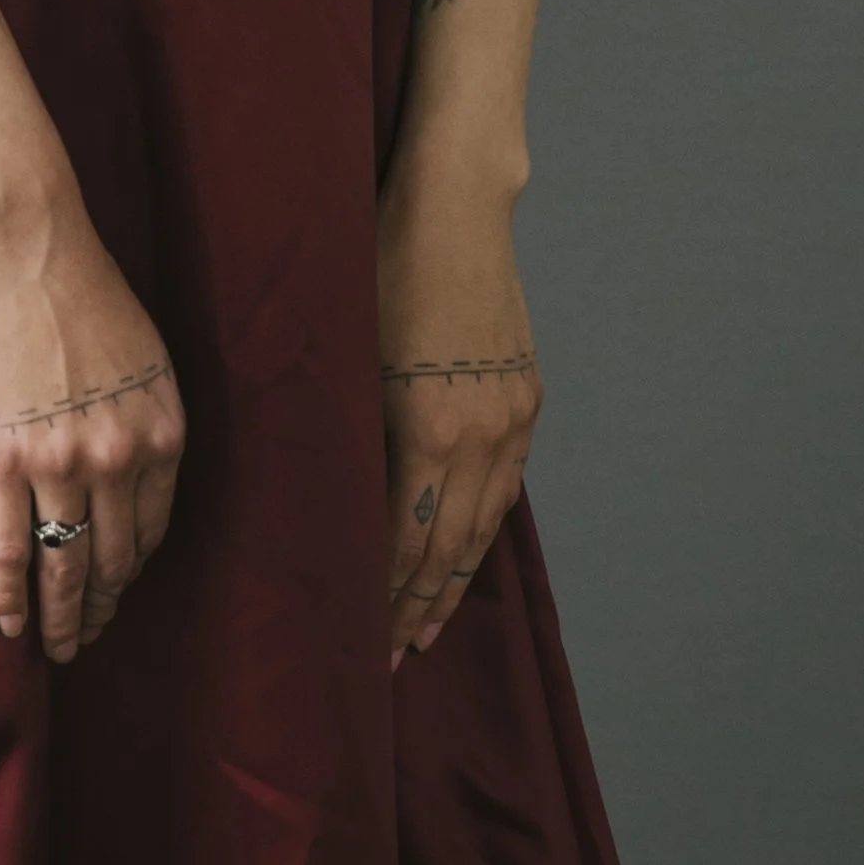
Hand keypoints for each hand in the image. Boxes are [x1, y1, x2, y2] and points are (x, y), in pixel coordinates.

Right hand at [0, 195, 185, 663]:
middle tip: (87, 636)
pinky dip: (11, 597)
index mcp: (162, 427)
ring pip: (64, 566)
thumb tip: (123, 467)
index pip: (152, 527)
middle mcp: (120, 457)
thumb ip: (136, 415)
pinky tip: (12, 625)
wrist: (20, 240)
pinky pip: (9, 551)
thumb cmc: (76, 282)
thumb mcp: (138, 353)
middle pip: (112, 557)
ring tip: (57, 646)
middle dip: (100, 604)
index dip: (132, 566)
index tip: (117, 587)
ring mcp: (58, 464)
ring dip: (61, 617)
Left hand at [377, 167, 542, 665]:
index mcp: (430, 429)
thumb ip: (353, 434)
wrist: (455, 207)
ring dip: (456, 578)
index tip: (367, 642)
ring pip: (486, 522)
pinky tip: (468, 546)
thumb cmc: (381, 266)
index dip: (387, 598)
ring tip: (430, 622)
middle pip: (451, 548)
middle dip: (420, 606)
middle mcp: (481, 434)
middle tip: (394, 657)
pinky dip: (486, 526)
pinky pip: (509, 482)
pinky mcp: (528, 394)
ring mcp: (513, 416)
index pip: (407, 543)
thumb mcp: (351, 354)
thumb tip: (335, 504)